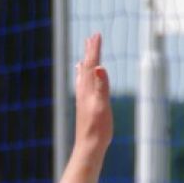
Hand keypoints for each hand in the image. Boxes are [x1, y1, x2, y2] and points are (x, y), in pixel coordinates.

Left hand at [73, 33, 111, 156]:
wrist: (88, 147)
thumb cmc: (97, 129)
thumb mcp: (102, 106)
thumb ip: (101, 86)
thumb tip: (99, 66)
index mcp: (88, 89)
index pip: (91, 65)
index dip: (94, 49)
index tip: (97, 34)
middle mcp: (83, 92)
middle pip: (85, 67)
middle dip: (90, 51)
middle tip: (92, 37)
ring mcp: (83, 99)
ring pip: (83, 75)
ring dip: (85, 62)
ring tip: (85, 53)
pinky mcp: (84, 106)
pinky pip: (82, 85)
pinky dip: (82, 77)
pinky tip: (81, 78)